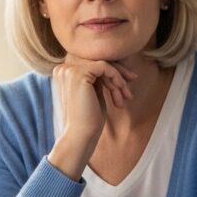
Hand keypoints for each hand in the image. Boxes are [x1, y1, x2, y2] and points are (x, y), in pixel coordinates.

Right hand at [48, 56, 136, 179]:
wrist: (81, 135)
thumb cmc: (90, 119)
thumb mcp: (95, 92)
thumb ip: (99, 78)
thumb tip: (115, 66)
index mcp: (64, 72)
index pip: (92, 63)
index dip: (112, 70)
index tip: (128, 80)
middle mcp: (63, 68)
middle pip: (98, 60)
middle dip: (118, 72)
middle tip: (133, 80)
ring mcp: (69, 70)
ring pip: (103, 64)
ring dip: (118, 80)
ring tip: (126, 96)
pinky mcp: (78, 74)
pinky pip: (105, 67)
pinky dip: (117, 78)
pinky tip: (121, 94)